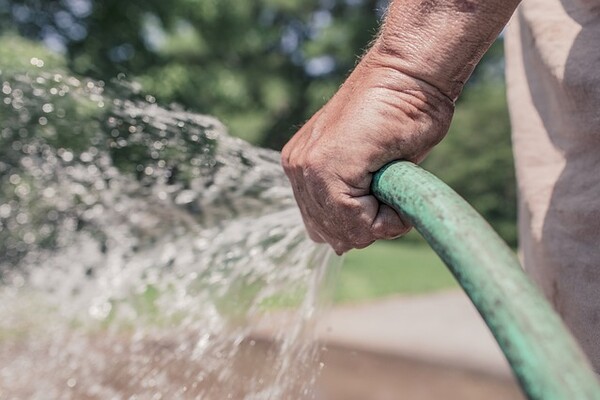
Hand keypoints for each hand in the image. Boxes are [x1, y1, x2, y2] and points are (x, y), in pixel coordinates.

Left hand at [281, 48, 453, 253]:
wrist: (410, 74)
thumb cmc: (402, 114)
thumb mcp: (372, 168)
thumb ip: (352, 200)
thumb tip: (339, 246)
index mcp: (304, 167)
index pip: (324, 226)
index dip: (363, 224)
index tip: (386, 194)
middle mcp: (297, 168)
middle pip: (331, 234)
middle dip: (368, 226)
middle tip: (391, 191)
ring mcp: (306, 167)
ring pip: (344, 232)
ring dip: (379, 221)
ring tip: (393, 184)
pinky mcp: (323, 167)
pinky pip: (355, 222)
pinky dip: (386, 218)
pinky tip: (395, 186)